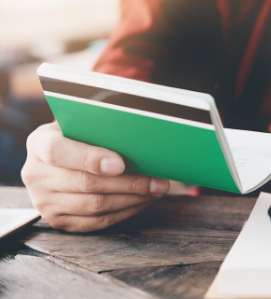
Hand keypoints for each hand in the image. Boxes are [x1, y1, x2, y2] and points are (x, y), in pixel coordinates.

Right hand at [22, 122, 169, 231]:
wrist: (55, 162)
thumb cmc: (77, 137)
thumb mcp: (79, 125)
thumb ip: (97, 127)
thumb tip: (136, 132)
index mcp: (39, 143)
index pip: (59, 152)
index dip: (91, 158)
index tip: (121, 163)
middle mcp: (36, 175)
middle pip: (86, 184)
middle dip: (129, 183)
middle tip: (158, 181)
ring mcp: (44, 202)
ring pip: (95, 206)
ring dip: (133, 199)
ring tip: (156, 190)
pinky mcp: (58, 221)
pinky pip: (97, 222)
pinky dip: (125, 212)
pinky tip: (143, 201)